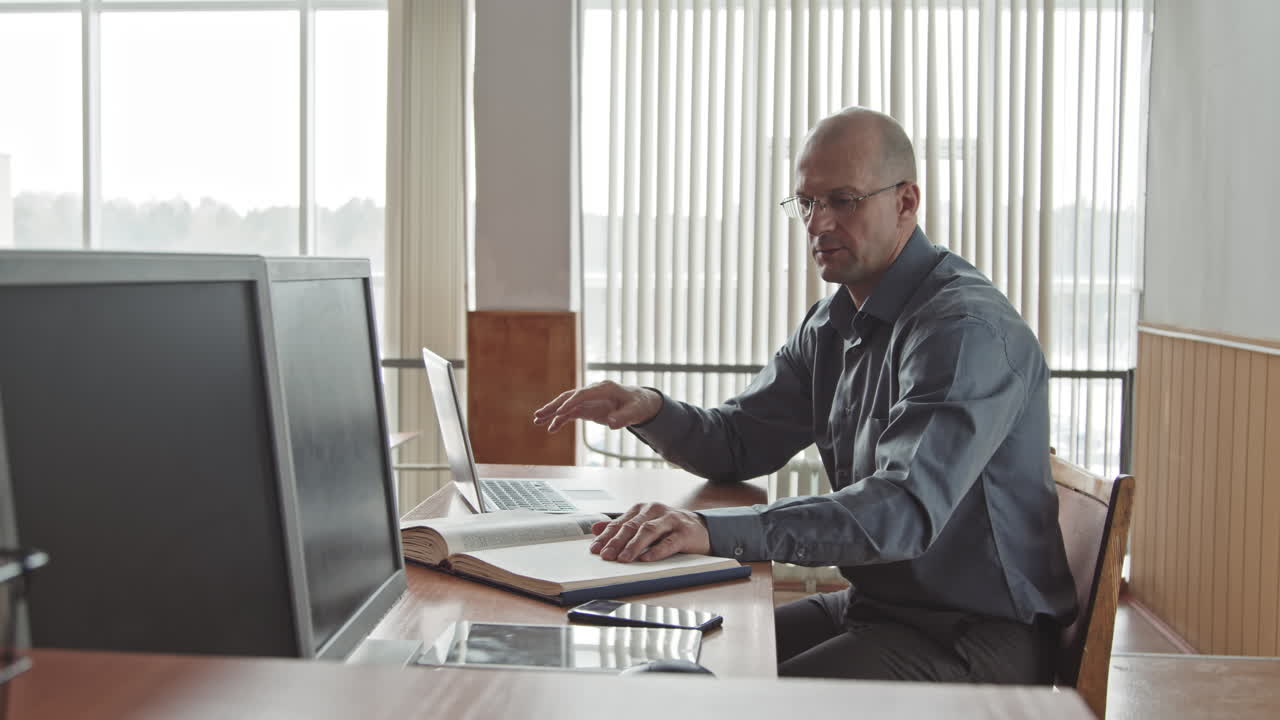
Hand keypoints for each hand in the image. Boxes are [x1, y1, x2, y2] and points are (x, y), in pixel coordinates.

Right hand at [532, 380, 661, 432]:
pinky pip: (570, 413)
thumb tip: (611, 423)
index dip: (572, 402)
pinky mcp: (587, 408)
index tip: (561, 412)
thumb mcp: (635, 412)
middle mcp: (592, 391)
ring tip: (537, 420)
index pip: (583, 394)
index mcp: (604, 388)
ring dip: (552, 412)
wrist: (638, 402)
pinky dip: (560, 420)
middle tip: (539, 414)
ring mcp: (588, 400)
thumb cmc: (637, 404)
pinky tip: (551, 428)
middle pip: (569, 397)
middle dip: (554, 406)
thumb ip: (624, 417)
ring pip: (566, 404)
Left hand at [589, 502, 709, 562]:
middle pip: (632, 526)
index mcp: (642, 509)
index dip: (606, 536)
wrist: (701, 528)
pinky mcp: (685, 532)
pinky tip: (647, 558)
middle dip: (617, 542)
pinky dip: (657, 550)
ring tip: (623, 558)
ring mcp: (670, 520)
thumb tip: (595, 529)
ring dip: (634, 546)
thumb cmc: (669, 528)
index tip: (595, 549)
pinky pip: (669, 541)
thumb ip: (621, 526)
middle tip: (606, 556)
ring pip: (648, 531)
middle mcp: (655, 510)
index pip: (620, 523)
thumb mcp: (643, 524)